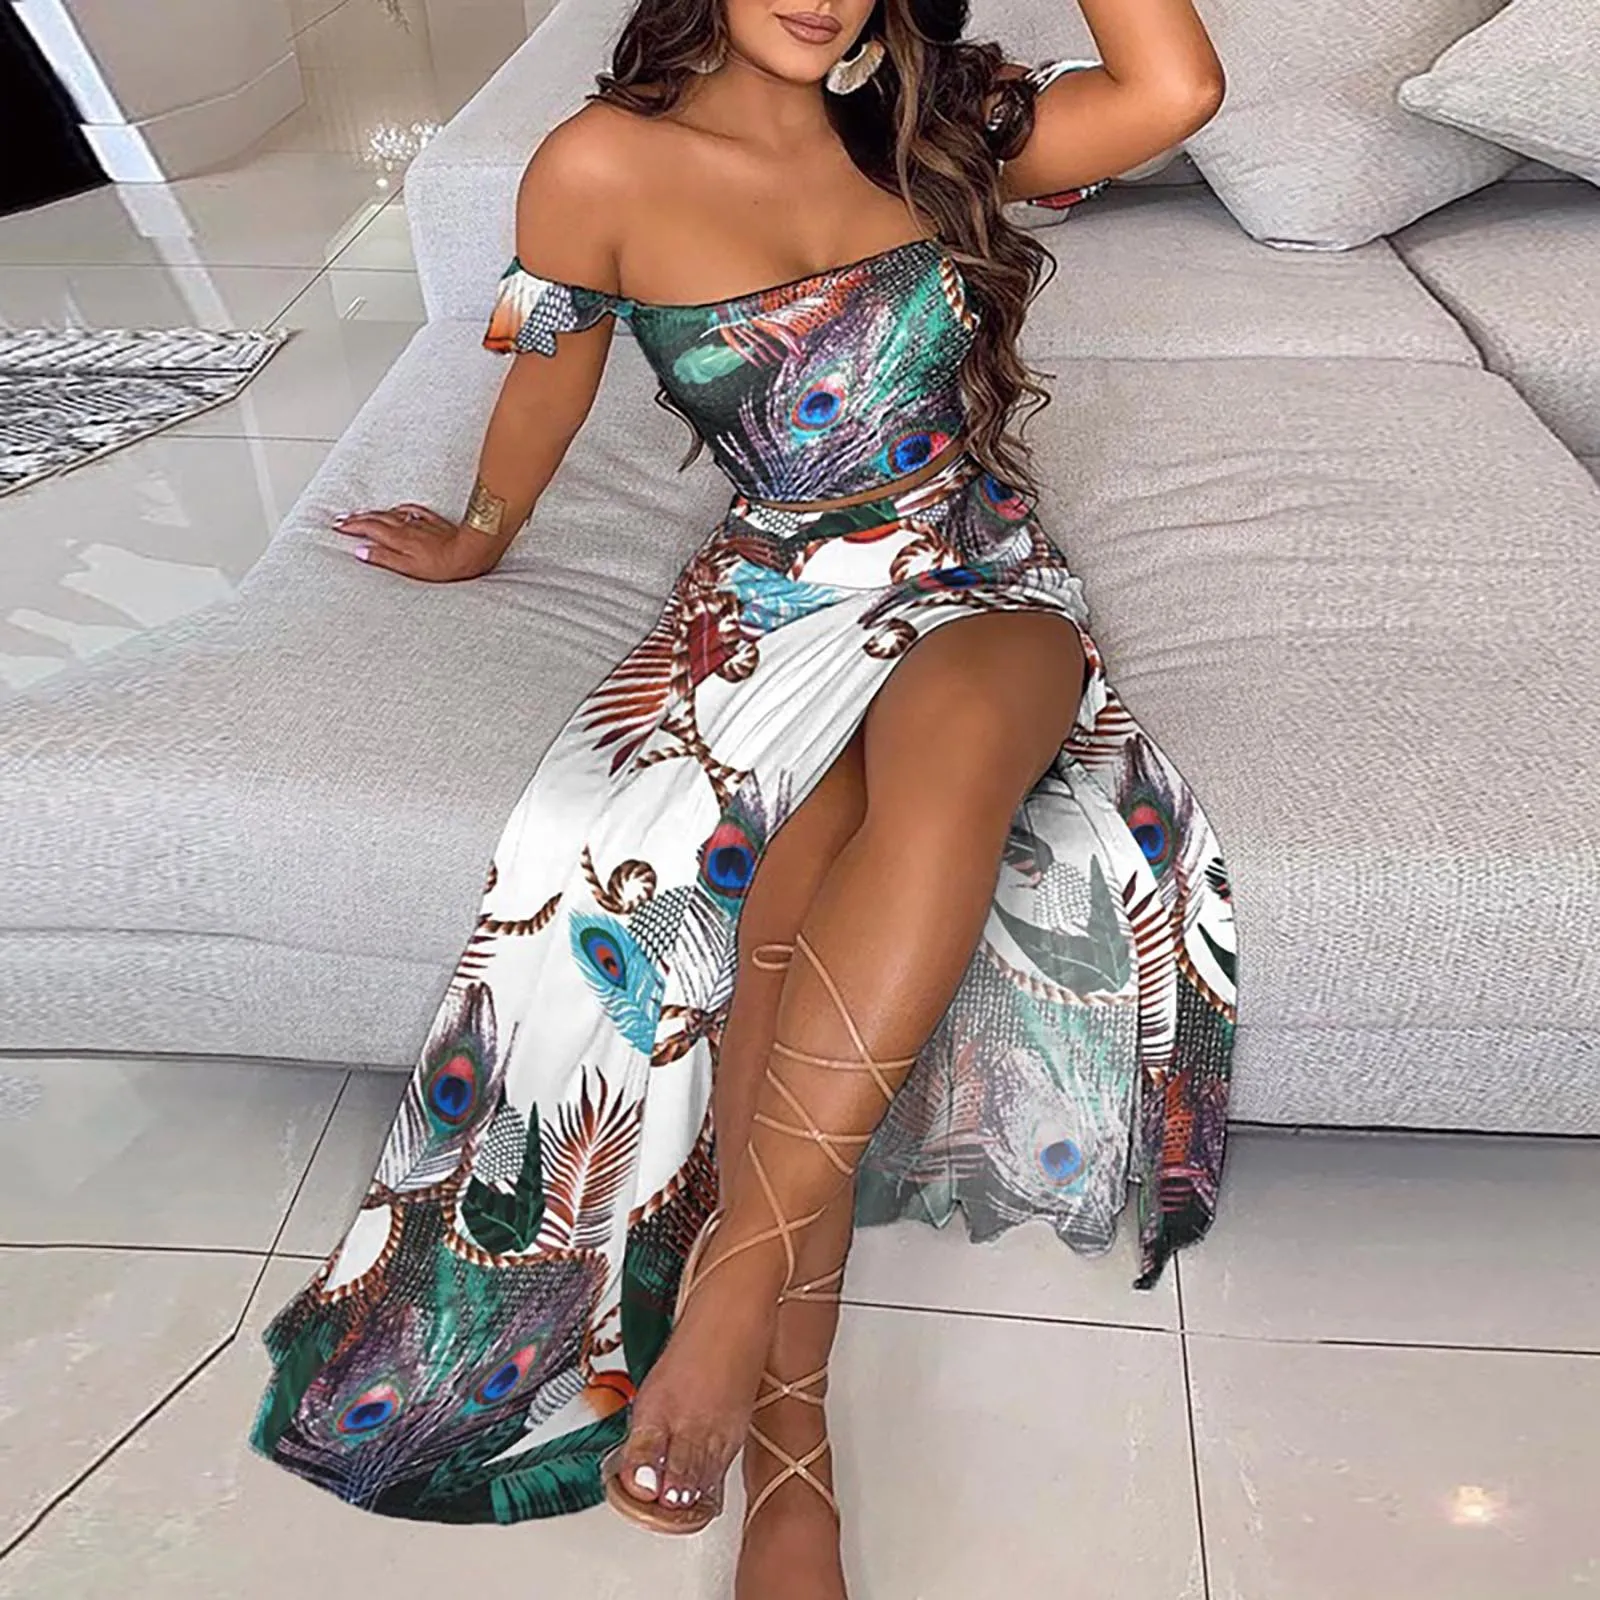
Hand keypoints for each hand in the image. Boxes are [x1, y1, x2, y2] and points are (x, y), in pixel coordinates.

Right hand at [333, 503, 495, 581]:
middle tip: (341, 518)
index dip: (351, 527)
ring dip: (373, 513)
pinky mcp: (432, 521)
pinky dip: (398, 510)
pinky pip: (410, 510)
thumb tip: (361, 552)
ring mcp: (419, 522)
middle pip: (376, 518)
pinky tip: (396, 510)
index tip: (337, 526)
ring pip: (390, 513)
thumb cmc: (442, 565)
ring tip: (361, 513)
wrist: (469, 551)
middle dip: (357, 518)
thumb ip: (384, 559)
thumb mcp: (409, 568)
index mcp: (397, 538)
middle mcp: (405, 526)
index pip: (368, 528)